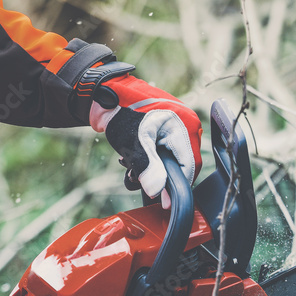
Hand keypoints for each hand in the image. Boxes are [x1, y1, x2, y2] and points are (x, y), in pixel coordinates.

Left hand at [89, 74, 202, 208]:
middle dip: (160, 177)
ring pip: (171, 161)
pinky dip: (150, 161)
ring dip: (152, 170)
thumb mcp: (135, 145)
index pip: (190, 166)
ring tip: (130, 167)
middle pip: (181, 165)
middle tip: (139, 179)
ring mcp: (176, 128)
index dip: (177, 186)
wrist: (106, 96)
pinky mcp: (165, 131)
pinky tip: (132, 160)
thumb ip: (148, 169)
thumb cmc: (122, 112)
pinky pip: (164, 153)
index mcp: (186, 127)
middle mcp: (186, 127)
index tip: (163, 200)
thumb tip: (158, 193)